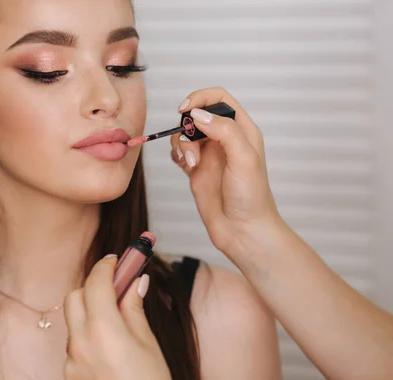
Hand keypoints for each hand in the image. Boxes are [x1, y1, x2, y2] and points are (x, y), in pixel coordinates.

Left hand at [61, 255, 175, 379]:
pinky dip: (88, 351)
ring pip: (74, 329)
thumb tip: (135, 282)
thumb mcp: (149, 345)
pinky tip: (108, 366)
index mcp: (104, 331)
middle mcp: (80, 346)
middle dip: (91, 289)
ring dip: (90, 322)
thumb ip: (134, 309)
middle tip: (113, 291)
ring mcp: (70, 367)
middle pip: (74, 298)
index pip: (96, 282)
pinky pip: (74, 356)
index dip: (107, 266)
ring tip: (117, 339)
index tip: (115, 261)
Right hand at [171, 87, 283, 256]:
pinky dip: (177, 155)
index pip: (219, 99)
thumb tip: (196, 114)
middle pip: (197, 115)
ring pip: (185, 134)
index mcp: (242, 130)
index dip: (200, 98)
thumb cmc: (251, 197)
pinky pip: (179, 152)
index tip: (186, 110)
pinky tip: (185, 167)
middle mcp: (224, 139)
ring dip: (182, 144)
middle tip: (189, 144)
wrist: (243, 231)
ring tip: (191, 164)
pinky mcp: (196, 170)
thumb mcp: (243, 158)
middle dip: (187, 125)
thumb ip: (223, 131)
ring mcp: (209, 154)